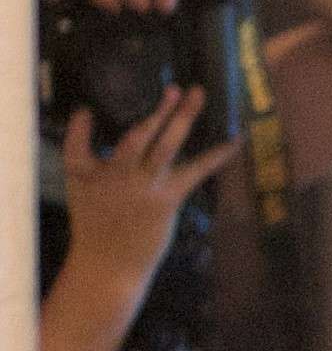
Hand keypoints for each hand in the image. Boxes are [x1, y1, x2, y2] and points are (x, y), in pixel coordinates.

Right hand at [55, 94, 236, 285]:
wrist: (110, 263)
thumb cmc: (94, 222)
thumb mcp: (76, 185)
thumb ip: (78, 146)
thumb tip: (84, 111)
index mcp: (91, 172)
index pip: (81, 144)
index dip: (81, 127)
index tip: (87, 109)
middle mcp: (121, 175)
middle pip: (139, 136)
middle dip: (158, 110)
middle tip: (174, 87)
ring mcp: (147, 186)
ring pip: (167, 146)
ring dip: (183, 118)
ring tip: (197, 94)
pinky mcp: (169, 198)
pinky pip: (196, 171)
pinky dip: (217, 155)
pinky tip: (235, 140)